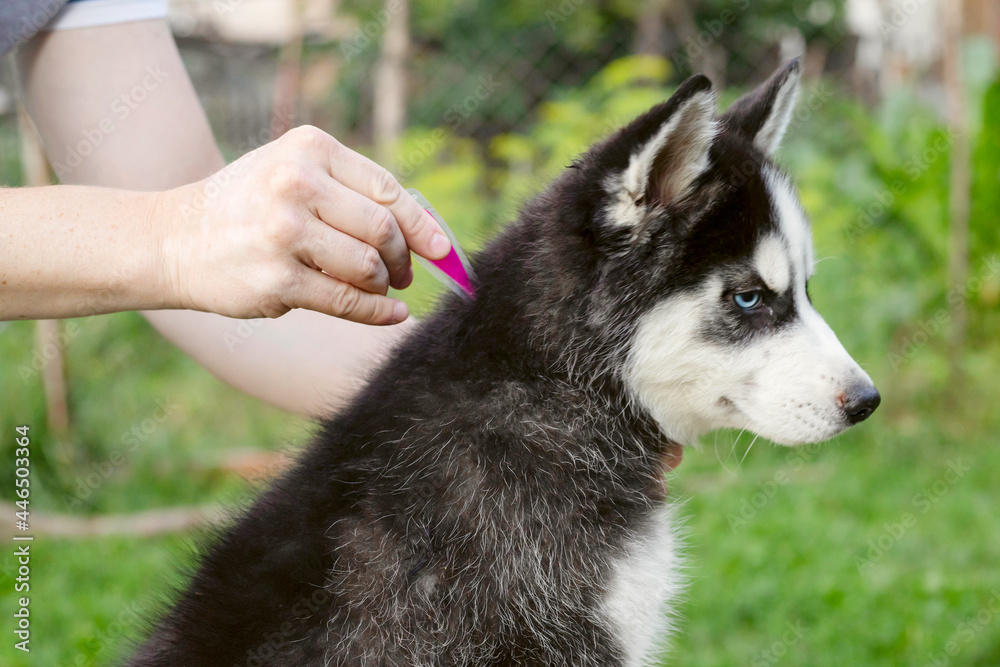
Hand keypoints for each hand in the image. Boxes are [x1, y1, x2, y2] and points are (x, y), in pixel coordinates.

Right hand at [159, 126, 450, 323]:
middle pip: (384, 229)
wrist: (173, 239)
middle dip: (404, 259)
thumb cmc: (248, 206)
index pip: (387, 189)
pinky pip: (347, 302)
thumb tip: (426, 232)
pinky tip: (390, 315)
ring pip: (368, 267)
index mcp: (309, 149)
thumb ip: (351, 192)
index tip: (443, 250)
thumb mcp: (292, 173)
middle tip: (403, 274)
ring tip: (380, 288)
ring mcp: (285, 233)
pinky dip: (378, 313)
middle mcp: (296, 183)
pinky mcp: (277, 280)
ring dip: (384, 285)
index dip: (423, 225)